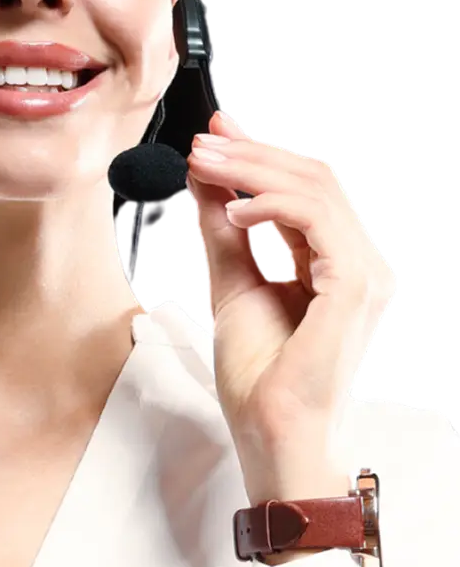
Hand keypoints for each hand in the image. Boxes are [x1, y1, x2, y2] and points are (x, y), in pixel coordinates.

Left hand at [186, 109, 395, 457]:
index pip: (302, 194)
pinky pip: (318, 220)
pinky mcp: (354, 287)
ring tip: (206, 166)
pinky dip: (272, 205)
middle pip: (314, 181)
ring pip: (318, 190)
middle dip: (253, 154)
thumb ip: (223, 234)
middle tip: (203, 143)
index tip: (215, 134)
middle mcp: (356, 264)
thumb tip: (204, 183)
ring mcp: (363, 274)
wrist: (272, 432)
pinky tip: (232, 210)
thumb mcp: (232, 287)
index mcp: (333, 265)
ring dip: (255, 170)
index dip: (260, 156)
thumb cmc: (260, 379)